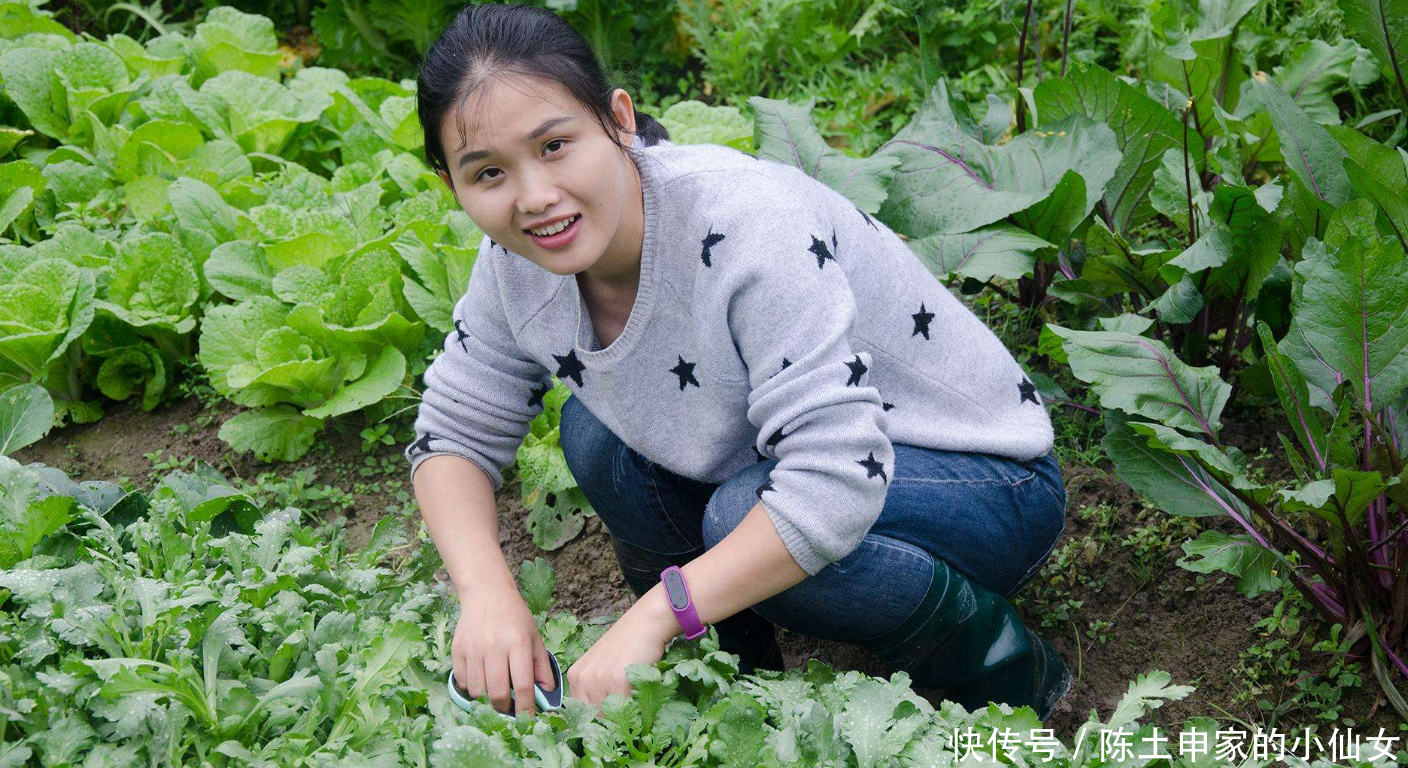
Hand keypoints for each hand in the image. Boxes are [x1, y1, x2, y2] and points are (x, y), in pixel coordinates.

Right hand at [451, 586, 556, 718]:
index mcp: (518, 644)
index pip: (523, 685)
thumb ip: (541, 666)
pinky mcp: (458, 650)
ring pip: (478, 691)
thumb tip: (547, 693)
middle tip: (509, 709)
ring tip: (495, 695)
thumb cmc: (515, 617)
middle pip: (498, 693)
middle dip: (504, 708)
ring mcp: (474, 649)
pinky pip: (463, 682)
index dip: (525, 708)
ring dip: (487, 700)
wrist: (486, 593)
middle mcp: (495, 647)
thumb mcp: (534, 637)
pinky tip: (481, 681)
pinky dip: (471, 688)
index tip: (528, 719)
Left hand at [566, 593, 677, 713]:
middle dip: (611, 717)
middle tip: (627, 703)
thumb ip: (594, 689)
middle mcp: (582, 678)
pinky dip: (636, 703)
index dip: (599, 716)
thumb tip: (600, 719)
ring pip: (610, 715)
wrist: (644, 623)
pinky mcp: (617, 680)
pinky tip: (640, 687)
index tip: (613, 712)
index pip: (581, 712)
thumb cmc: (626, 644)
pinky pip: (626, 706)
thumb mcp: (601, 665)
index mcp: (575, 676)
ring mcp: (599, 679)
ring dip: (624, 712)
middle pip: (595, 716)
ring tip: (634, 693)